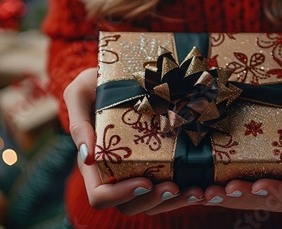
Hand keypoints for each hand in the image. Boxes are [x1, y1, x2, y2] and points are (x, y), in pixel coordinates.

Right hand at [64, 68, 204, 214]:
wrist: (119, 76)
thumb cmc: (94, 84)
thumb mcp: (80, 93)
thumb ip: (78, 122)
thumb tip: (87, 156)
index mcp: (94, 163)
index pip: (100, 195)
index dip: (120, 196)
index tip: (145, 181)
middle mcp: (115, 173)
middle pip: (131, 205)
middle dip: (155, 201)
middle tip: (177, 187)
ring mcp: (136, 170)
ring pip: (153, 202)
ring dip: (175, 202)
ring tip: (196, 190)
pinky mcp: (157, 163)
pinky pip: (169, 187)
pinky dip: (185, 190)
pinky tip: (203, 183)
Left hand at [202, 69, 281, 210]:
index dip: (280, 193)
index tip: (259, 184)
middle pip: (269, 200)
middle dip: (244, 199)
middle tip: (220, 191)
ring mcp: (268, 168)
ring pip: (250, 197)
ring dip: (228, 199)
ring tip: (207, 194)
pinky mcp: (249, 162)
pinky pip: (236, 182)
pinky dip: (219, 189)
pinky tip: (200, 188)